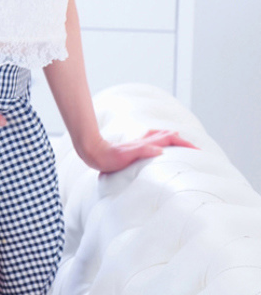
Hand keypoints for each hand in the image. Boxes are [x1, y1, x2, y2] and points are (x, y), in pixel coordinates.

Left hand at [81, 128, 199, 173]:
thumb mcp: (127, 156)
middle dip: (182, 141)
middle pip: (168, 137)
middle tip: (195, 147)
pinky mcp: (134, 147)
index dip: (184, 144)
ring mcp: (140, 143)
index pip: (170, 140)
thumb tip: (161, 150)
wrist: (96, 154)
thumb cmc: (110, 158)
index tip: (198, 150)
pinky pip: (152, 141)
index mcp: (147, 143)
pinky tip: (158, 145)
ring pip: (160, 137)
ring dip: (172, 138)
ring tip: (180, 140)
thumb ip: (143, 150)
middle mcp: (145, 141)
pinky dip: (161, 140)